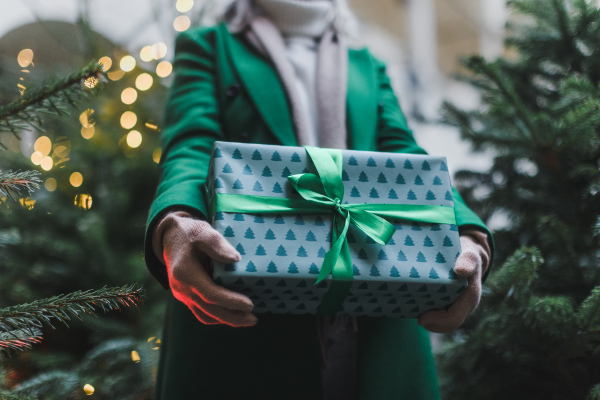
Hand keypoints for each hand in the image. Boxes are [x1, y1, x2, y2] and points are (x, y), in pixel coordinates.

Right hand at [154, 212, 256, 326]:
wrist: (170, 237)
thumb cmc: (189, 232)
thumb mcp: (203, 231)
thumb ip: (217, 244)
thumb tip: (236, 259)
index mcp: (185, 272)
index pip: (210, 294)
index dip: (230, 301)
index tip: (250, 304)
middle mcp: (182, 288)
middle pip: (209, 310)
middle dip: (232, 317)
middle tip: (254, 319)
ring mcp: (182, 294)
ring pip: (205, 314)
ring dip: (226, 320)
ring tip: (247, 319)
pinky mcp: (186, 296)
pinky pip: (201, 311)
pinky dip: (217, 316)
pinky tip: (233, 315)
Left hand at [417, 233, 489, 332]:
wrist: (468, 254)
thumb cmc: (465, 253)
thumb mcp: (468, 253)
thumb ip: (467, 260)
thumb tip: (460, 270)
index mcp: (470, 296)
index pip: (453, 317)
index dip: (437, 321)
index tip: (420, 318)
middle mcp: (467, 305)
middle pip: (450, 324)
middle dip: (433, 324)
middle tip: (417, 320)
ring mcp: (461, 306)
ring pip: (447, 324)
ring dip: (432, 323)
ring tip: (417, 316)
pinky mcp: (455, 304)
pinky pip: (445, 318)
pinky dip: (433, 318)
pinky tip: (420, 310)